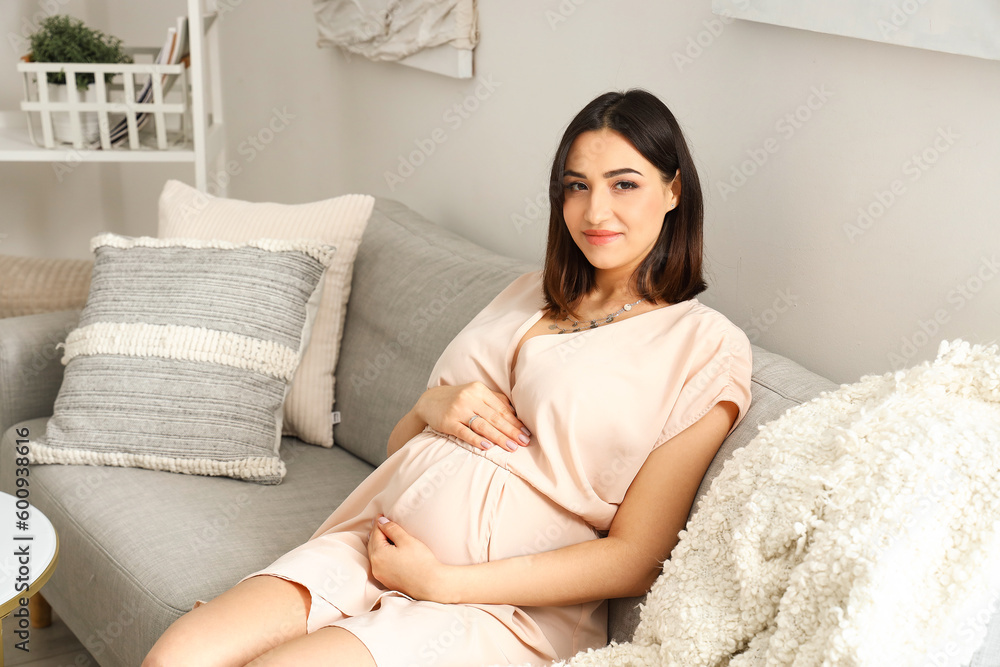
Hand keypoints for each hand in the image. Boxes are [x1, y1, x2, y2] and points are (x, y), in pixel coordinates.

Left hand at [368, 515, 451, 602]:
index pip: (375, 534)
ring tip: (382, 534)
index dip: (378, 523)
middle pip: (372, 544)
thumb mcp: (406, 540)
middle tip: (380, 522)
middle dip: (376, 533)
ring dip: (377, 544)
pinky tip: (386, 551)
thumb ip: (392, 529)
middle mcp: (376, 566)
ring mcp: (380, 575)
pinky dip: (381, 554)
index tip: (380, 515)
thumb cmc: (420, 561)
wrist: (430, 584)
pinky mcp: (386, 580)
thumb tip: (381, 522)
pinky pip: (379, 563)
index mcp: (378, 554)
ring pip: (374, 554)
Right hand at [414, 382, 530, 451]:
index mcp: (479, 390)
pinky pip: (464, 432)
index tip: (527, 433)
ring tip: (511, 447)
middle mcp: (469, 398)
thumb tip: (516, 413)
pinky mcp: (447, 422)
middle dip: (511, 431)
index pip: (501, 408)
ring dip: (499, 437)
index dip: (515, 422)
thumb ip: (495, 400)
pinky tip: (488, 446)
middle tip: (524, 442)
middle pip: (494, 417)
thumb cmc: (458, 399)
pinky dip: (476, 440)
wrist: (429, 401)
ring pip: (482, 425)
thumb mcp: (476, 394)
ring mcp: (458, 410)